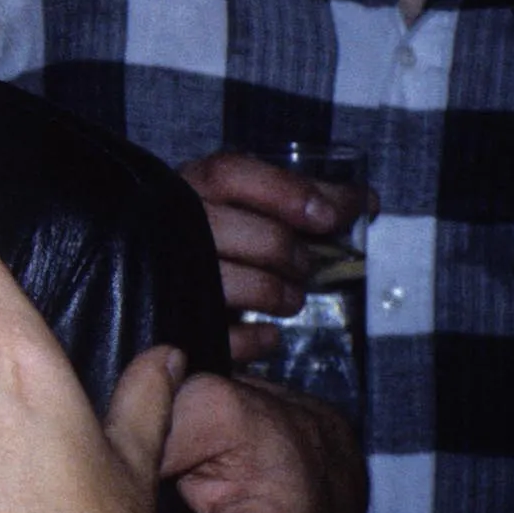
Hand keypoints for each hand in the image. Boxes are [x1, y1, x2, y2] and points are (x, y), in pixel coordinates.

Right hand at [180, 153, 375, 363]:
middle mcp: (173, 227)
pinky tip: (268, 335)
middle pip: (259, 236)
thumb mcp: (236, 202)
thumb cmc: (209, 237)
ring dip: (283, 295)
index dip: (287, 191)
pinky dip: (259, 338)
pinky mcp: (172, 323)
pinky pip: (229, 336)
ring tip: (290, 298)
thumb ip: (292, 197)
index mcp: (189, 188)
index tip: (328, 216)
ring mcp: (169, 277)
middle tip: (306, 265)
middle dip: (297, 255)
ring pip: (248, 287)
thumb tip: (365, 202)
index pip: (232, 174)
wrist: (148, 278)